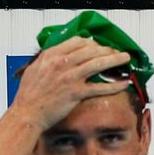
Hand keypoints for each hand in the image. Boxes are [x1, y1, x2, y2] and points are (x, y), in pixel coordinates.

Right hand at [10, 36, 130, 131]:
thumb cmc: (29, 94)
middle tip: (117, 52)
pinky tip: (124, 83)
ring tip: (126, 59)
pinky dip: (115, 85)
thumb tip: (62, 56)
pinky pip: (101, 87)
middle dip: (107, 49)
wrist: (27, 113)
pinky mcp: (76, 93)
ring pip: (98, 64)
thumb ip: (50, 60)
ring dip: (115, 59)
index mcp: (51, 55)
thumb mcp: (36, 69)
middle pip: (91, 50)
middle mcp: (61, 63)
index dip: (92, 43)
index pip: (78, 41)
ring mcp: (70, 78)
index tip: (100, 46)